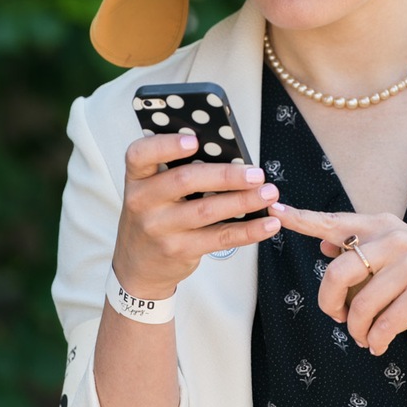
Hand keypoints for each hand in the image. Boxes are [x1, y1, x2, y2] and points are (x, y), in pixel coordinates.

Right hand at [113, 132, 279, 298]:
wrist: (139, 266)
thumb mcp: (152, 190)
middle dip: (225, 175)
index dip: (167, 145)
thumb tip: (229, 153)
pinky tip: (267, 224)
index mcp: (137, 178)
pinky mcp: (179, 250)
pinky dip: (248, 231)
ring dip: (243, 201)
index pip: (140, 154)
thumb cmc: (154, 215)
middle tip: (256, 173)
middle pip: (185, 180)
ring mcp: (160, 228)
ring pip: (207, 210)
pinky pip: (219, 238)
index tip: (195, 140)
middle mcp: (142, 202)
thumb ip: (177, 169)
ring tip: (268, 193)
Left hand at [270, 203, 406, 354]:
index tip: (276, 211)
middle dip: (329, 303)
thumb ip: (363, 247)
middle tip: (336, 318)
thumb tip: (324, 243)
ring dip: (357, 329)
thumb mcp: (399, 251)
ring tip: (366, 336)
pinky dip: (376, 340)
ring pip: (359, 305)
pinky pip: (383, 324)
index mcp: (384, 226)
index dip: (303, 219)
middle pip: (336, 272)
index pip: (335, 222)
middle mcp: (395, 239)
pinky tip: (380, 343)